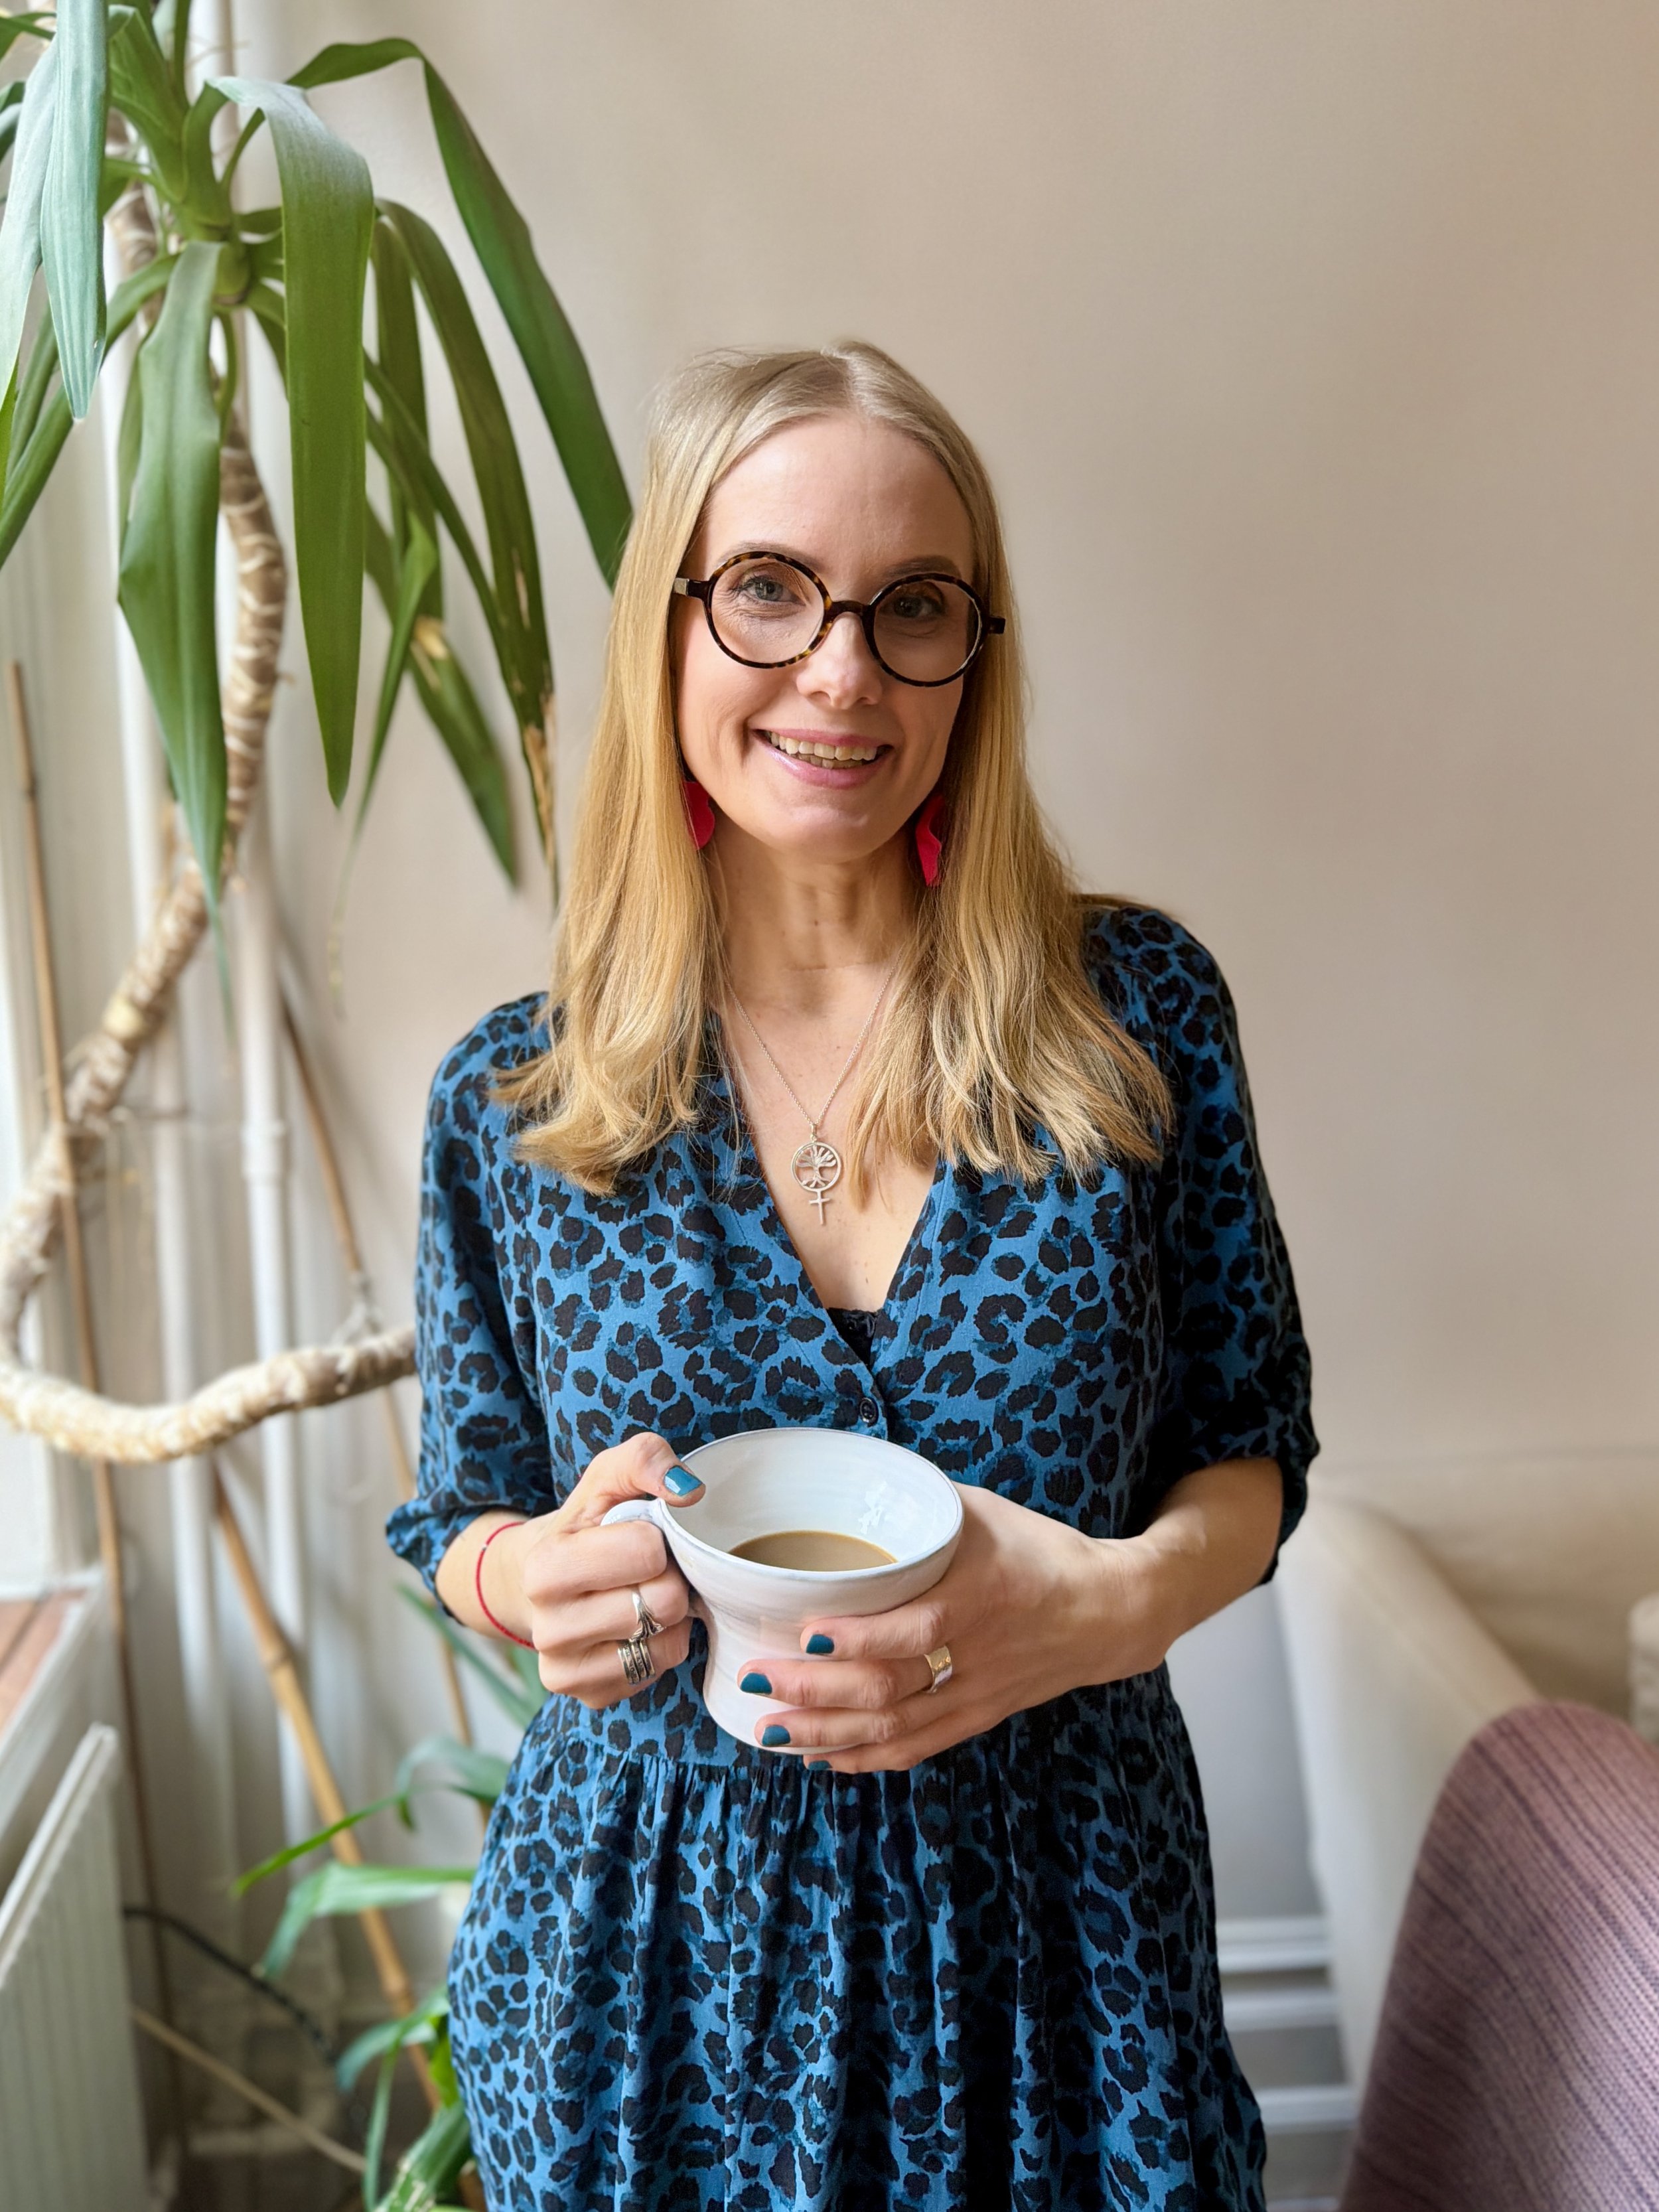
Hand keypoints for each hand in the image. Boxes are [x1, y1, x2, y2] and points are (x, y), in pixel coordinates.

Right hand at [481, 1434, 705, 1709]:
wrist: (541, 1579)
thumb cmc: (586, 1524)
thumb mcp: (606, 1477)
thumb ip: (645, 1460)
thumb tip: (690, 1491)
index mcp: (547, 1566)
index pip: (647, 1552)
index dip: (657, 1540)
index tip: (640, 1537)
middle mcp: (548, 1626)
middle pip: (663, 1603)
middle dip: (669, 1579)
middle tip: (650, 1570)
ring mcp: (565, 1668)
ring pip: (666, 1645)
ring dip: (671, 1617)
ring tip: (644, 1595)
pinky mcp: (589, 1695)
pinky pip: (658, 1671)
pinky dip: (661, 1646)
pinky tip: (638, 1627)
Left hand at [738, 1484, 1175, 1771]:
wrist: (1110, 1610)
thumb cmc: (1039, 1549)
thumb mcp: (983, 1513)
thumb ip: (920, 1507)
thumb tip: (848, 1483)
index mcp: (980, 1596)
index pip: (915, 1628)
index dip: (858, 1639)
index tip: (805, 1632)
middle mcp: (976, 1654)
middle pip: (891, 1689)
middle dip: (818, 1692)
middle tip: (758, 1682)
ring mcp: (976, 1694)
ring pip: (896, 1731)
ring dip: (828, 1735)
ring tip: (770, 1730)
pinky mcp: (978, 1718)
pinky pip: (916, 1748)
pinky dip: (865, 1757)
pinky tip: (821, 1755)